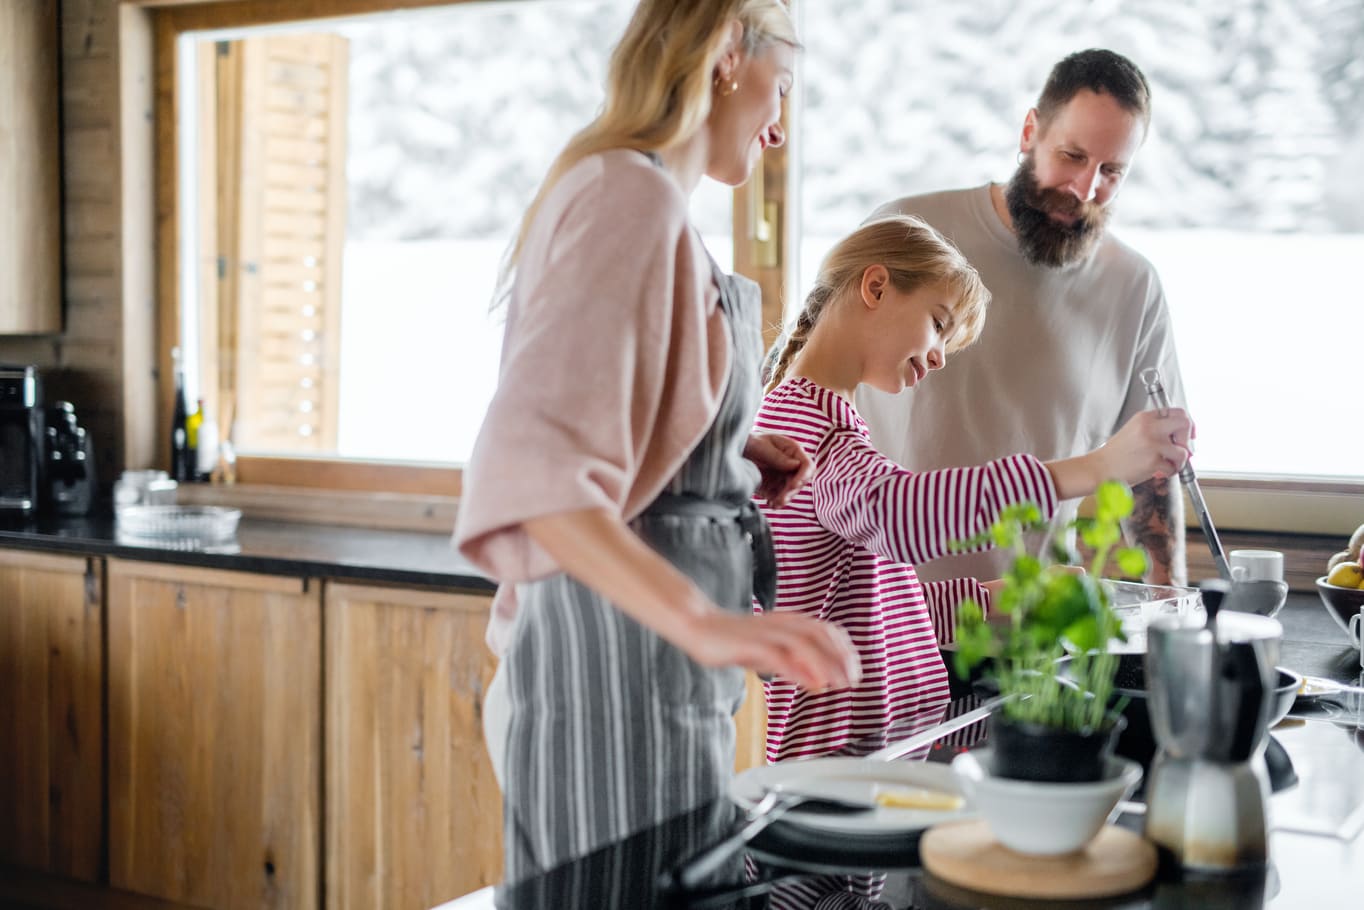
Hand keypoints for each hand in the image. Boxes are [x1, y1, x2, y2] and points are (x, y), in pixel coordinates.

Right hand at [677, 606, 861, 692]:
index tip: (854, 669)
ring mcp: (765, 632)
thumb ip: (792, 663)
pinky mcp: (749, 644)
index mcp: (787, 622)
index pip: (825, 629)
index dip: (844, 649)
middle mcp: (780, 623)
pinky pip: (778, 655)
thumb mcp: (767, 652)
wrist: (698, 626)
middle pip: (820, 634)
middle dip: (841, 657)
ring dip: (826, 663)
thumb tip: (818, 680)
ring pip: (804, 643)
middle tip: (854, 680)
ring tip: (839, 683)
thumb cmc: (732, 640)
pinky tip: (811, 684)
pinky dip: (799, 669)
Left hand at [744, 432, 812, 506]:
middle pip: (800, 482)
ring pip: (791, 492)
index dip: (804, 476)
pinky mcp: (774, 488)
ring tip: (774, 504)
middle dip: (792, 491)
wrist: (734, 452)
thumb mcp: (761, 446)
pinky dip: (776, 503)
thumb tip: (796, 465)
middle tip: (781, 499)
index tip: (794, 485)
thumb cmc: (749, 443)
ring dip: (785, 499)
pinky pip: (780, 498)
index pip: (807, 465)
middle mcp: (791, 465)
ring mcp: (783, 478)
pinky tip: (771, 504)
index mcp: (792, 451)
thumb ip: (777, 456)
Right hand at [1046, 408, 1192, 499]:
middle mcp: (1149, 427)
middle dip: (1187, 439)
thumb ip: (1156, 429)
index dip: (1188, 424)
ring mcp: (1152, 444)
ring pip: (1183, 451)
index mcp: (1144, 417)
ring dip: (1179, 461)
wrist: (1099, 468)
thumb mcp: (1134, 431)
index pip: (1178, 412)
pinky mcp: (1153, 461)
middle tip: (1181, 450)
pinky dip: (1168, 472)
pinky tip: (1157, 472)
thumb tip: (1183, 438)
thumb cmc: (1116, 454)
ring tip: (1166, 465)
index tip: (1189, 434)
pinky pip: (1173, 467)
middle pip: (1185, 424)